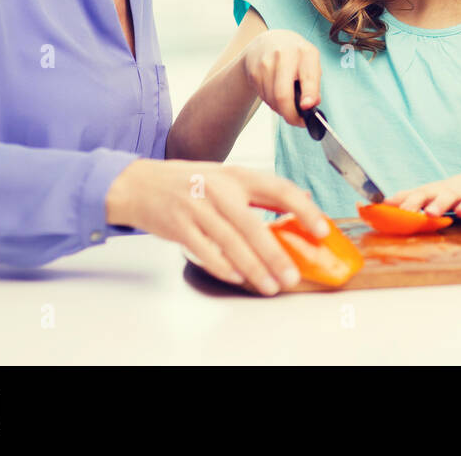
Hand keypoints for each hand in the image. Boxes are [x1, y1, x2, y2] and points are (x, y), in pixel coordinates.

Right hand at [105, 158, 330, 293]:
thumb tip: (302, 198)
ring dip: (253, 268)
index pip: (279, 190)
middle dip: (275, 254)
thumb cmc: (190, 182)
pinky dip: (222, 265)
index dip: (303, 210)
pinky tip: (237, 277)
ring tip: (269, 285)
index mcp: (238, 175)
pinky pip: (204, 250)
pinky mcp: (178, 226)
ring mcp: (197, 208)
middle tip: (292, 275)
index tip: (320, 230)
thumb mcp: (228, 176)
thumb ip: (262, 190)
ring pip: (230, 243)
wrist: (140, 183)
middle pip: (253, 226)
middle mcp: (219, 190)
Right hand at [241, 29, 320, 126]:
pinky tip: (275, 93)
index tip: (308, 107)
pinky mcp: (253, 72)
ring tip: (287, 103)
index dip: (309, 94)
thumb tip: (312, 104)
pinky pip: (264, 98)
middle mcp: (284, 55)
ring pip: (272, 100)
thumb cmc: (294, 56)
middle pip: (283, 95)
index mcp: (305, 52)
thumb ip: (314, 83)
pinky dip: (272, 102)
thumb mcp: (310, 63)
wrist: (266, 42)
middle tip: (298, 122)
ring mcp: (266, 63)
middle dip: (291, 115)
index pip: (308, 76)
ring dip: (281, 109)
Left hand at [386, 168, 460, 220]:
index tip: (399, 210)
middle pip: (446, 196)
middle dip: (438, 204)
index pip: (422, 194)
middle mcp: (455, 193)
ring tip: (460, 212)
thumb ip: (406, 198)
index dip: (411, 202)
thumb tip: (374, 205)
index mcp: (437, 192)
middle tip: (429, 213)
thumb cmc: (450, 192)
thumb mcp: (429, 193)